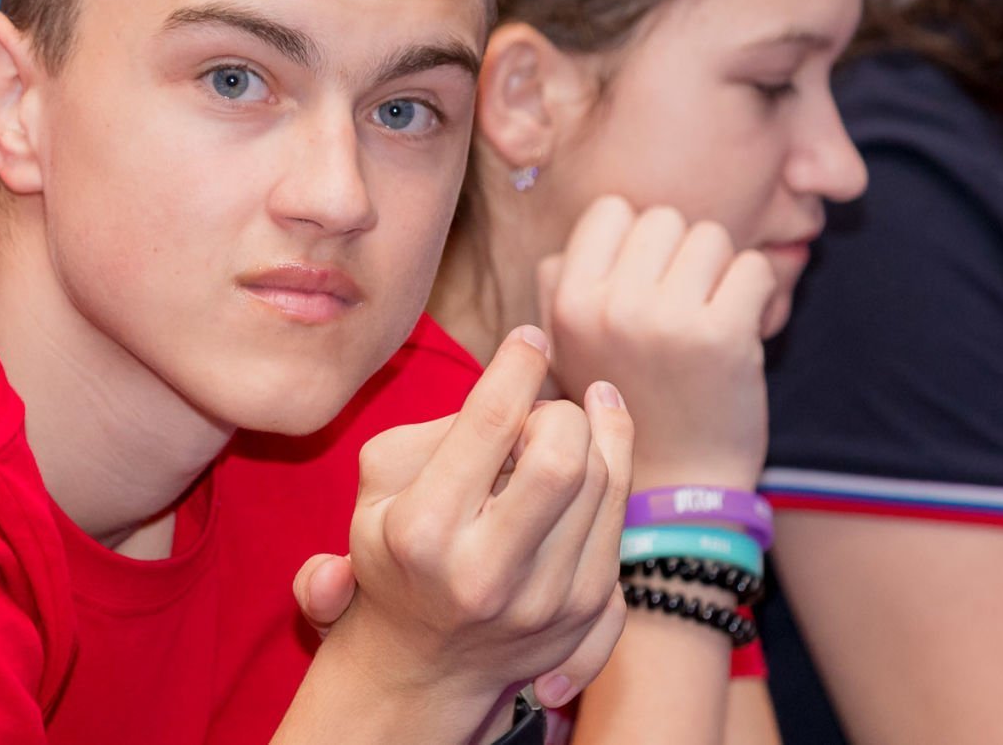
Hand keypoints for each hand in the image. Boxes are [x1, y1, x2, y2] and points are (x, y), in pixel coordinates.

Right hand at [320, 326, 633, 712]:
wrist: (420, 664)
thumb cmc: (397, 549)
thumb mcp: (382, 480)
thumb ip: (441, 426)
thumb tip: (518, 390)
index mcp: (425, 530)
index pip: (492, 423)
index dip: (520, 365)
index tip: (530, 337)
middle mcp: (489, 573)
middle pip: (563, 456)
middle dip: (558, 412)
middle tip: (537, 411)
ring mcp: (545, 601)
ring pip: (605, 482)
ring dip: (592, 434)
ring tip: (565, 423)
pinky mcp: (587, 613)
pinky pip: (621, 518)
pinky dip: (614, 468)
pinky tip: (598, 445)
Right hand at [538, 195, 774, 490]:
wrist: (677, 484)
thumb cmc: (625, 402)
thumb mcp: (565, 346)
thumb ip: (563, 280)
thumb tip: (601, 222)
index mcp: (569, 304)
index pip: (611, 210)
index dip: (635, 239)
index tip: (646, 280)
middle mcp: (611, 307)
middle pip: (664, 219)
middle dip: (681, 253)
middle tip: (683, 302)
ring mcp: (668, 321)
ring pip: (711, 236)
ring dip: (720, 271)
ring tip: (709, 316)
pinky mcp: (724, 336)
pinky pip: (754, 268)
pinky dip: (758, 294)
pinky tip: (741, 328)